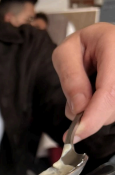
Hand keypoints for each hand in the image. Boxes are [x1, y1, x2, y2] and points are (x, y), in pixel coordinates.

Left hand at [52, 22, 114, 142]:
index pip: (109, 90)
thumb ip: (70, 78)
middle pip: (113, 106)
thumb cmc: (81, 46)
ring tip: (85, 92)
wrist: (98, 41)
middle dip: (89, 117)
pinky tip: (94, 99)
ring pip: (113, 113)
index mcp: (113, 45)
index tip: (77, 132)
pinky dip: (99, 113)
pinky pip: (114, 112)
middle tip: (72, 111)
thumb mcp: (65, 54)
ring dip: (93, 114)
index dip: (94, 115)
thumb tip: (79, 108)